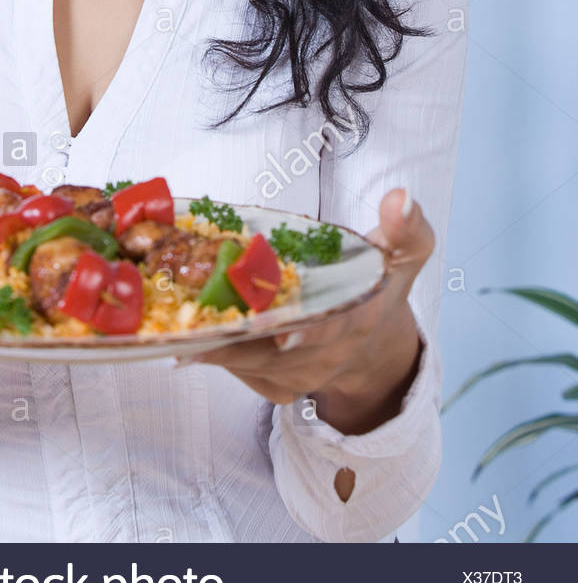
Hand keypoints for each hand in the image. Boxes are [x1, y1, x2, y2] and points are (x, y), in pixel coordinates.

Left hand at [181, 187, 431, 433]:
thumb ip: (406, 225)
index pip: (333, 332)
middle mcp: (326, 357)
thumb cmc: (380, 281)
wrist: (375, 340)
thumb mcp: (405, 251)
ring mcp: (297, 376)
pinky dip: (210, 346)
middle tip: (195, 313)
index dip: (309, 334)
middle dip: (236, 332)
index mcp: (357, 322)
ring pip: (248, 361)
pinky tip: (183, 326)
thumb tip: (400, 197)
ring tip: (177, 315)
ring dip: (212, 339)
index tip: (284, 333)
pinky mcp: (272, 385)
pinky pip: (236, 368)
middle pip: (275, 351)